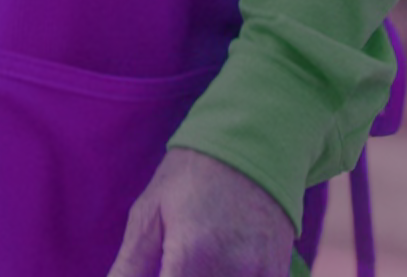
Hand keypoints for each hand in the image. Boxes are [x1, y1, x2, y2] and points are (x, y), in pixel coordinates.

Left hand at [106, 147, 293, 276]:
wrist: (251, 143)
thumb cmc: (190, 177)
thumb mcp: (149, 214)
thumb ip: (130, 267)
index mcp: (190, 256)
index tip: (160, 276)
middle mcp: (230, 269)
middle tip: (171, 268)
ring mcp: (259, 274)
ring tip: (197, 263)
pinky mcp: (277, 272)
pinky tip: (220, 268)